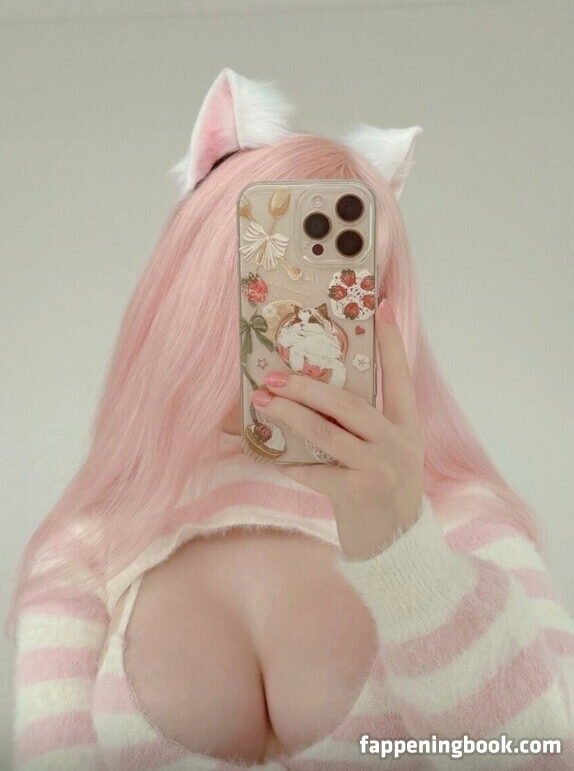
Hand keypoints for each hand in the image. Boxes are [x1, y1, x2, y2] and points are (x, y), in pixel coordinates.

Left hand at [250, 298, 424, 559]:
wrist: (398, 549)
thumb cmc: (385, 491)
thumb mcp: (389, 453)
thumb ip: (366, 425)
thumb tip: (315, 392)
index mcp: (408, 427)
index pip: (401, 376)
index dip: (391, 342)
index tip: (381, 306)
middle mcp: (397, 443)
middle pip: (349, 403)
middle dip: (308, 386)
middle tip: (274, 375)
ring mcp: (379, 469)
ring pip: (327, 432)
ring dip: (290, 415)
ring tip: (262, 402)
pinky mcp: (358, 495)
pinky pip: (315, 472)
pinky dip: (292, 463)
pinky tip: (274, 456)